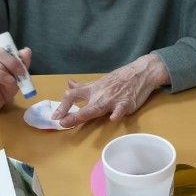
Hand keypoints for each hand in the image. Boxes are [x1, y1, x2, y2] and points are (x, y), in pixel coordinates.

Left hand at [51, 54, 169, 127]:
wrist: (140, 72)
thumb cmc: (119, 79)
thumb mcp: (98, 82)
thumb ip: (83, 87)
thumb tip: (69, 84)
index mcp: (92, 90)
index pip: (73, 95)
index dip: (63, 105)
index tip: (54, 117)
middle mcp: (99, 95)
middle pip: (84, 105)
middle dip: (72, 114)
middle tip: (60, 122)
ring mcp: (112, 100)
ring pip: (98, 107)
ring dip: (86, 113)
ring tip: (76, 119)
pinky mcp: (126, 103)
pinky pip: (121, 109)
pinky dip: (117, 113)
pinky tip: (113, 118)